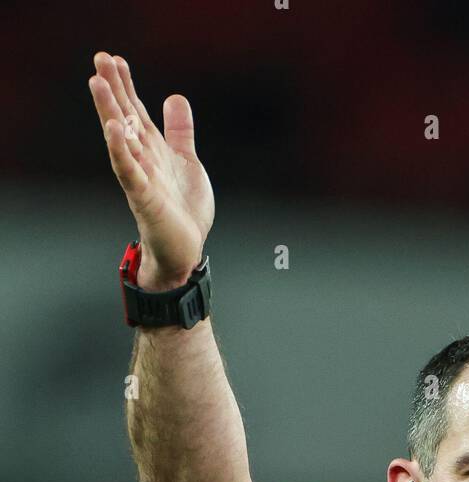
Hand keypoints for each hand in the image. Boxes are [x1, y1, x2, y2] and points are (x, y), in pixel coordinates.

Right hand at [88, 52, 214, 289]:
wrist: (185, 250)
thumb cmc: (183, 210)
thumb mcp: (186, 161)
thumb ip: (179, 131)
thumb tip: (175, 97)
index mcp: (152, 149)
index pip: (136, 110)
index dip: (126, 85)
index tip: (115, 59)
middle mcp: (143, 159)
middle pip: (125, 117)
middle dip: (112, 89)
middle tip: (99, 58)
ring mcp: (141, 178)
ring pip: (121, 140)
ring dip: (109, 111)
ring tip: (96, 83)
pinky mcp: (144, 198)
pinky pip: (129, 172)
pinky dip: (121, 151)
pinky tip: (115, 130)